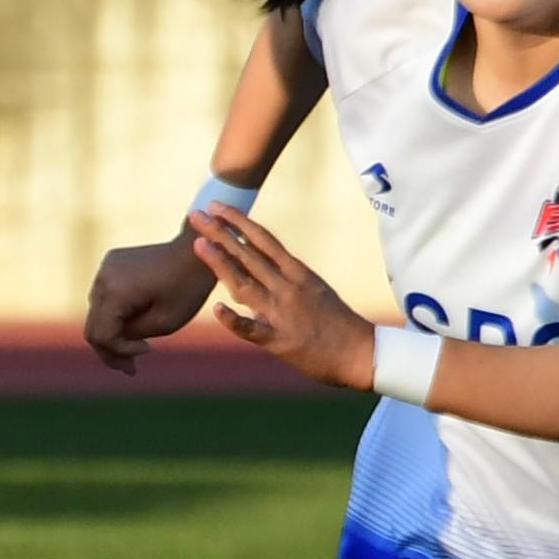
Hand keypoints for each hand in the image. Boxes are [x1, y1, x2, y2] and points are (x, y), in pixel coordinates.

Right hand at [83, 234, 220, 370]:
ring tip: (136, 348)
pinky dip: (115, 314)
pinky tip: (134, 323)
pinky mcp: (110, 264)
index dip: (120, 351)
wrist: (197, 250)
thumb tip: (110, 345)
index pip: (102, 335)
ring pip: (96, 313)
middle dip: (111, 349)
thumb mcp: (164, 323)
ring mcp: (105, 268)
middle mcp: (103, 278)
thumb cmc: (187, 287)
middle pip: (93, 326)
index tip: (148, 351)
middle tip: (131, 368)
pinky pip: (104, 298)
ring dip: (112, 333)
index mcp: (116, 291)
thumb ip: (132, 335)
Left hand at [184, 208, 380, 391]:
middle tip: (197, 214)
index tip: (217, 205)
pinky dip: (236, 321)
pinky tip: (218, 309)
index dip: (239, 222)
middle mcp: (288, 288)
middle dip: (221, 234)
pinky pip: (254, 330)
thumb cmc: (337, 324)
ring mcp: (283, 314)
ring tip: (198, 245)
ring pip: (246, 285)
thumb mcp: (312, 292)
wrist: (362, 353)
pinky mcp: (281, 342)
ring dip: (221, 264)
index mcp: (297, 274)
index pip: (263, 241)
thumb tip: (251, 282)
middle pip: (249, 256)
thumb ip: (281, 285)